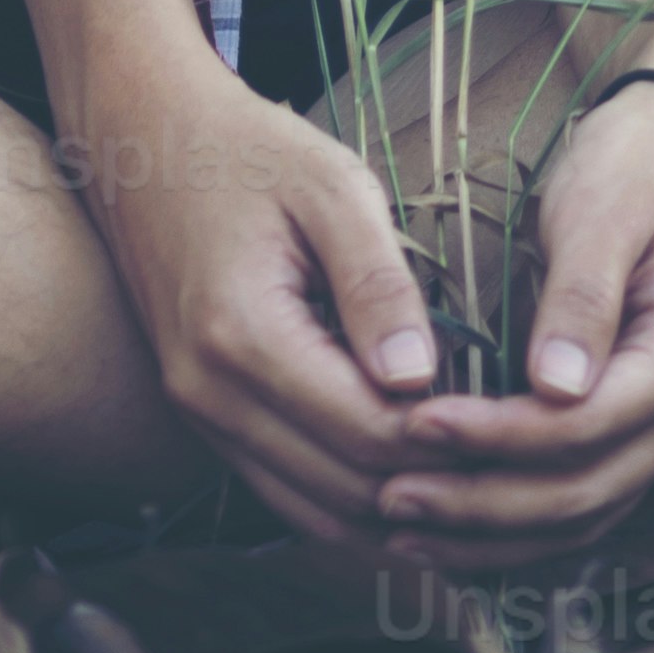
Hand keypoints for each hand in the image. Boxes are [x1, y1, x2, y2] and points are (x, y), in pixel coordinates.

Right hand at [73, 48, 457, 545]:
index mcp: (241, 335)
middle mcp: (210, 395)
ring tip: (467, 470)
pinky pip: (286, 491)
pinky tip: (406, 472)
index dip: (446, 438)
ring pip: (315, 512)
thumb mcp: (329, 187)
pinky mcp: (204, 416)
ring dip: (393, 507)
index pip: (367, 434)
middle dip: (432, 483)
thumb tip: (418, 377)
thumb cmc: (246, 150)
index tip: (509, 416)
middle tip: (503, 453)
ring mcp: (199, 414)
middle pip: (346, 491)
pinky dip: (348, 497)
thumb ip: (375, 283)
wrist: (144, 140)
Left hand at [368, 83, 653, 558]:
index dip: (499, 438)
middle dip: (483, 504)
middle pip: (583, 491)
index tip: (417, 423)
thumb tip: (556, 388)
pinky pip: (579, 499)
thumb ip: (583, 296)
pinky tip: (450, 526)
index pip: (586, 428)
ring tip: (403, 529)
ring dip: (491, 532)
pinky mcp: (639, 433)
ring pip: (581, 514)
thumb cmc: (637, 166)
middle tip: (391, 497)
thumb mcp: (604, 209)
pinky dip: (515, 522)